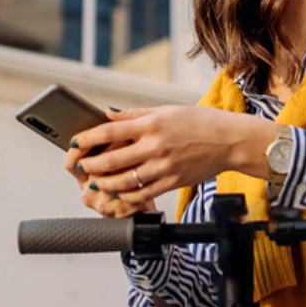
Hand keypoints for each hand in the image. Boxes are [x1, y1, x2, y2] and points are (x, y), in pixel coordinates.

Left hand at [63, 106, 277, 215]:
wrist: (232, 141)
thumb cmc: (202, 123)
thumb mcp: (168, 110)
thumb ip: (136, 114)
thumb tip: (108, 115)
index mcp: (153, 124)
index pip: (109, 131)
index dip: (86, 138)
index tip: (74, 143)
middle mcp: (156, 146)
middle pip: (111, 159)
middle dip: (91, 165)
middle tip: (83, 166)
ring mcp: (164, 166)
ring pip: (123, 180)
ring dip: (104, 183)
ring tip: (96, 182)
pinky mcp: (173, 182)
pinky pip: (142, 193)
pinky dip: (126, 195)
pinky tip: (119, 193)